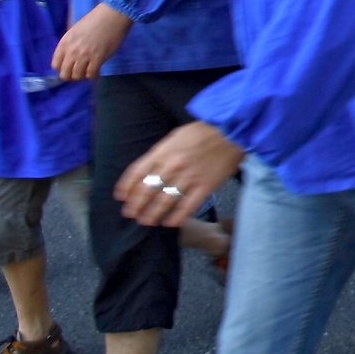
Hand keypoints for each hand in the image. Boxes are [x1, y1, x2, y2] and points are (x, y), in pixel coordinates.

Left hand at [52, 3, 132, 80]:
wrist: (111, 16)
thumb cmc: (94, 20)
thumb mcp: (74, 31)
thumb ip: (69, 45)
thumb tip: (70, 59)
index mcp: (64, 43)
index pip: (55, 65)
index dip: (62, 68)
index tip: (70, 66)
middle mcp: (71, 51)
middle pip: (65, 74)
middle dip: (71, 75)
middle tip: (79, 71)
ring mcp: (84, 56)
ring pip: (77, 76)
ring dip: (83, 75)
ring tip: (88, 70)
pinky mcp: (98, 59)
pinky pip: (91, 74)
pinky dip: (93, 74)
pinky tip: (96, 69)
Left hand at [116, 122, 244, 227]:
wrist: (232, 130)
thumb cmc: (203, 131)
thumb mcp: (176, 135)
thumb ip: (161, 152)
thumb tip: (147, 171)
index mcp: (164, 150)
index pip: (138, 172)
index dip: (127, 187)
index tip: (121, 198)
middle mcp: (173, 165)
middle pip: (148, 190)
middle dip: (136, 204)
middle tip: (131, 214)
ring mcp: (189, 176)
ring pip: (164, 200)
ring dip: (152, 213)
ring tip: (146, 221)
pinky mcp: (206, 186)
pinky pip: (187, 206)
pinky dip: (177, 217)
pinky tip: (170, 223)